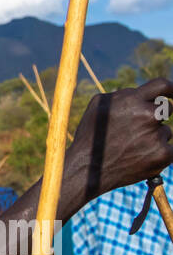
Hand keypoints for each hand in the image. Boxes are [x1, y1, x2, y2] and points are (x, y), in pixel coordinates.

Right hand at [65, 77, 172, 203]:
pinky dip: (158, 153)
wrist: (89, 169)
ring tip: (131, 147)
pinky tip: (140, 157)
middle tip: (142, 127)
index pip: (162, 85)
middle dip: (158, 115)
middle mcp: (147, 116)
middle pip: (167, 108)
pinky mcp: (163, 155)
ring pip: (165, 131)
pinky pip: (169, 149)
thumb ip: (123, 96)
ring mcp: (157, 136)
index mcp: (132, 100)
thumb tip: (140, 94)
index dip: (171, 88)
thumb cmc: (91, 136)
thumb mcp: (98, 106)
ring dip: (154, 137)